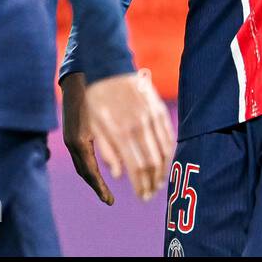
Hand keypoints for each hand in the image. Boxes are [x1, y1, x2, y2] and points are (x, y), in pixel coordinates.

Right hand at [60, 72, 114, 204]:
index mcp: (80, 141)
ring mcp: (71, 136)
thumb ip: (109, 144)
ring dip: (93, 177)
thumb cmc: (96, 92)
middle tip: (108, 198)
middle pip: (85, 172)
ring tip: (105, 187)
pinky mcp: (73, 131)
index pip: (90, 173)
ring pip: (82, 165)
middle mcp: (73, 141)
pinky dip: (90, 164)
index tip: (109, 201)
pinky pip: (81, 154)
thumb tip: (117, 170)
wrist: (80, 73)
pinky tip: (103, 164)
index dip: (100, 188)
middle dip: (97, 186)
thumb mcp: (104, 119)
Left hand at [82, 68, 175, 200]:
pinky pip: (169, 135)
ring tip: (159, 181)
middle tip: (151, 194)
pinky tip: (166, 160)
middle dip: (153, 182)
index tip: (142, 196)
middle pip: (153, 163)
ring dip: (163, 169)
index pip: (137, 168)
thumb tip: (117, 174)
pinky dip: (169, 151)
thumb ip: (106, 150)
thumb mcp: (92, 124)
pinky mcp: (158, 109)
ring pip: (164, 151)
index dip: (141, 185)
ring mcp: (152, 117)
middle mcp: (139, 126)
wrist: (109, 65)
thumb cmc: (96, 97)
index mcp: (121, 133)